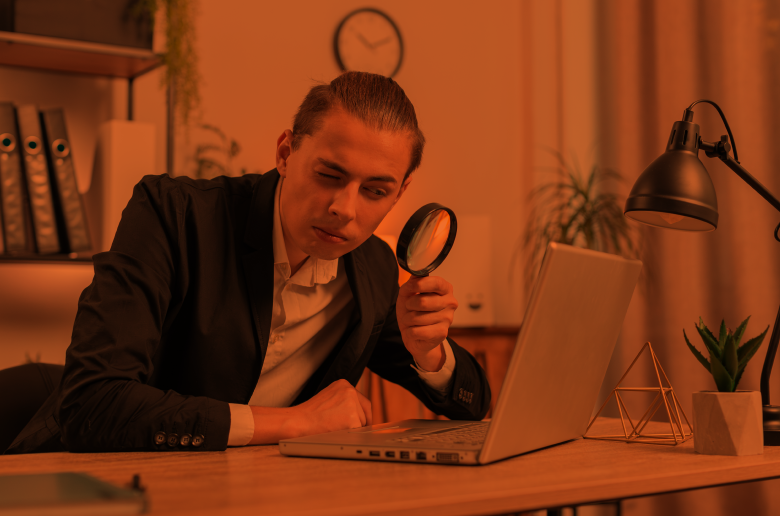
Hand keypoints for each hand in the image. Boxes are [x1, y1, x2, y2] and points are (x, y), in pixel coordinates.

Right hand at [249, 379, 371, 443]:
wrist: (298, 422)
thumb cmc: (309, 414)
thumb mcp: (328, 398)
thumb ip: (342, 400)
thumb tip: (357, 411)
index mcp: (344, 384)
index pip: (362, 400)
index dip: (362, 413)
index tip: (360, 421)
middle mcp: (350, 390)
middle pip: (365, 410)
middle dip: (359, 421)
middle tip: (349, 430)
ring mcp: (352, 404)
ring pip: (362, 422)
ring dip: (353, 429)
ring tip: (334, 428)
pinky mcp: (352, 418)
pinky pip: (357, 431)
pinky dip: (349, 436)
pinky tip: (336, 433)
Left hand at [396, 276, 457, 371]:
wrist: (416, 335)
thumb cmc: (414, 311)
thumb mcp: (409, 293)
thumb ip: (413, 282)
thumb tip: (415, 273)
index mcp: (445, 289)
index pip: (436, 283)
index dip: (419, 284)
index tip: (409, 288)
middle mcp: (450, 303)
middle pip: (423, 302)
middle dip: (409, 305)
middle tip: (409, 308)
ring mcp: (448, 319)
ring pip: (417, 318)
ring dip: (407, 319)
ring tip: (412, 320)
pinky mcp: (442, 333)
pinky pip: (416, 331)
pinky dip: (409, 331)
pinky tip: (415, 330)